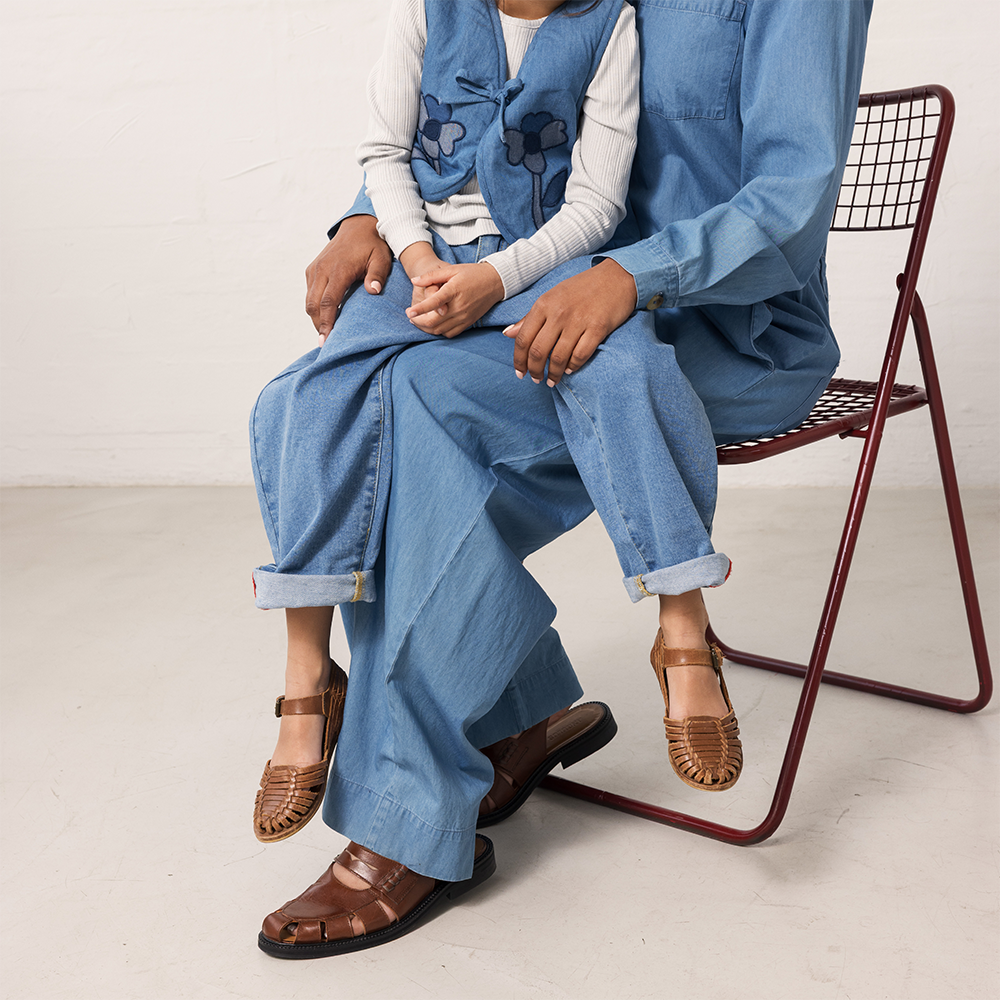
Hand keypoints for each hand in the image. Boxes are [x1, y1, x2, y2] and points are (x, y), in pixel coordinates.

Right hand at [305, 215, 392, 344]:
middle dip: (318, 325)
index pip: (328, 301)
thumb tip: (373, 291)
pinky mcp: (313, 269)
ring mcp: (315, 269)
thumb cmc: (372, 244)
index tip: (326, 339)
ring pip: (309, 300)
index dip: (326, 323)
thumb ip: (377, 275)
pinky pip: (310, 292)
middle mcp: (322, 269)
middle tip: (325, 343)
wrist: (359, 225)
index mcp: (338, 270)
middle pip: (313, 304)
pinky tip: (324, 316)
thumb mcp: (381, 258)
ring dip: (315, 317)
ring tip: (325, 333)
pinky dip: (315, 306)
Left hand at [401, 252, 504, 338]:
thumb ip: (431, 276)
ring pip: (440, 330)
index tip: (409, 312)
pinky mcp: (468, 323)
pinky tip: (434, 325)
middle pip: (434, 321)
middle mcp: (459, 307)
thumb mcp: (452, 269)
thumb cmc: (472, 273)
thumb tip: (414, 281)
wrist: (495, 282)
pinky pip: (450, 333)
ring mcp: (464, 317)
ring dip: (426, 328)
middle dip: (418, 321)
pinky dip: (439, 332)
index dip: (420, 309)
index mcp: (454, 291)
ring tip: (418, 321)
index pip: (434, 303)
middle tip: (410, 316)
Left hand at [503, 258, 637, 384]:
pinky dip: (572, 366)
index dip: (519, 361)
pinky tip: (569, 370)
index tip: (520, 373)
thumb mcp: (552, 296)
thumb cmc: (582, 288)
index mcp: (544, 304)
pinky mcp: (598, 328)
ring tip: (552, 380)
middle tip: (536, 380)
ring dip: (553, 374)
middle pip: (538, 351)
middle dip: (534, 371)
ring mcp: (579, 321)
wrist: (617, 277)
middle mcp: (558, 313)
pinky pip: (580, 355)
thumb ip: (530, 316)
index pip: (523, 339)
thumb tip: (508, 333)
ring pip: (558, 357)